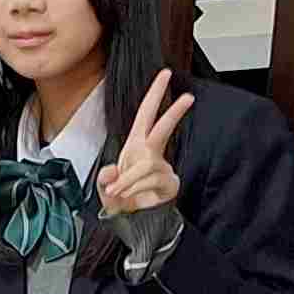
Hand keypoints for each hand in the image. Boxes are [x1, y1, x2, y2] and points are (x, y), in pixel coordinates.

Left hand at [95, 71, 194, 218]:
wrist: (133, 219)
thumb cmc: (121, 196)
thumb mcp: (105, 185)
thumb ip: (105, 177)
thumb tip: (113, 173)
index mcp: (136, 143)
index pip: (146, 113)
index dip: (155, 94)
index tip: (165, 74)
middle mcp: (150, 152)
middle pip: (163, 127)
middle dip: (174, 112)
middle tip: (189, 97)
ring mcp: (161, 167)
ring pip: (146, 165)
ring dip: (128, 179)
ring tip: (118, 191)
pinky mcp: (168, 183)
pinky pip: (149, 182)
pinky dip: (134, 189)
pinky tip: (129, 196)